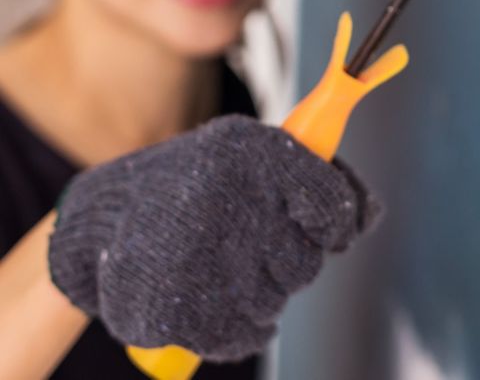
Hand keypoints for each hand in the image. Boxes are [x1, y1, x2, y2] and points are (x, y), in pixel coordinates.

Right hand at [48, 116, 378, 362]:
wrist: (105, 221)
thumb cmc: (195, 183)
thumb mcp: (250, 155)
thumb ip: (314, 179)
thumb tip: (369, 213)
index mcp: (251, 152)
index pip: (332, 205)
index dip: (334, 221)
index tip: (323, 225)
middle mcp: (231, 200)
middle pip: (307, 263)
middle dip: (285, 256)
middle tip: (245, 234)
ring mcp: (205, 258)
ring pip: (277, 299)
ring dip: (257, 288)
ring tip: (215, 257)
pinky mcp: (183, 311)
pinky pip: (249, 333)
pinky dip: (235, 320)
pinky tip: (206, 290)